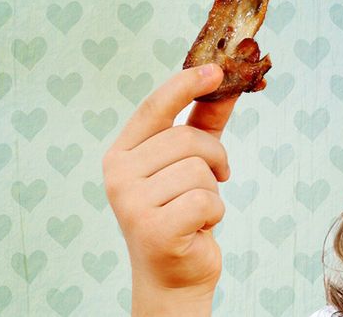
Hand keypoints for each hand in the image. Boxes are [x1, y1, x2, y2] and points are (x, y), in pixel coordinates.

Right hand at [102, 64, 236, 310]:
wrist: (173, 273)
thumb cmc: (182, 212)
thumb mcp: (190, 163)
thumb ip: (204, 123)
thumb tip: (224, 81)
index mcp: (122, 153)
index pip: (155, 108)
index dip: (186, 84)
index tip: (217, 69)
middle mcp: (118, 175)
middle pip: (188, 139)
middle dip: (215, 157)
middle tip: (216, 178)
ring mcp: (132, 203)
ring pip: (200, 171)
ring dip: (213, 191)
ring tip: (197, 209)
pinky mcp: (153, 228)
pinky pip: (206, 201)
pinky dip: (214, 213)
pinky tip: (198, 227)